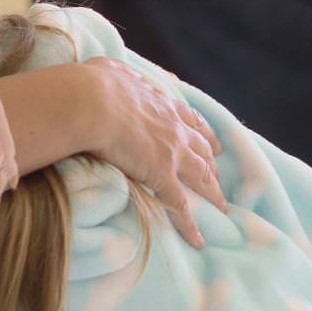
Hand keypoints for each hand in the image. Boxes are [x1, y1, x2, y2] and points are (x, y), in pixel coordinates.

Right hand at [79, 57, 226, 247]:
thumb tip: (123, 75)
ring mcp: (172, 153)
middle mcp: (174, 128)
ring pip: (201, 177)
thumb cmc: (94, 85)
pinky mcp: (162, 175)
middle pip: (202, 150)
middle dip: (212, 164)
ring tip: (221, 207)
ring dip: (213, 193)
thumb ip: (124, 75)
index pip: (190, 120)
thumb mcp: (113, 71)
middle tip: (218, 175)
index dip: (203, 133)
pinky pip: (181, 206)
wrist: (89, 102)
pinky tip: (198, 239)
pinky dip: (190, 225)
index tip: (212, 143)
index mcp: (163, 104)